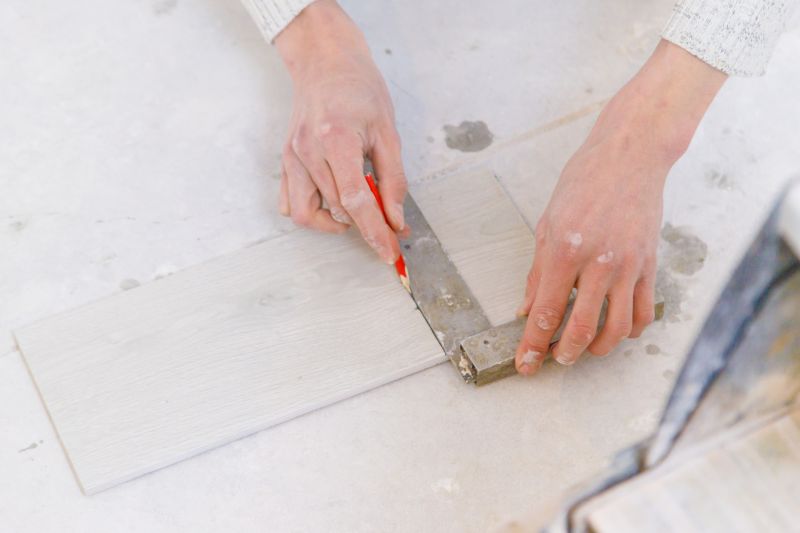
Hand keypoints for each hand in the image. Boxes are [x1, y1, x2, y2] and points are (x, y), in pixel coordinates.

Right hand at [275, 0, 406, 263]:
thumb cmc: (359, 89)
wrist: (325, 62)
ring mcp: (292, 157)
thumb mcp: (387, 132)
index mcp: (336, 141)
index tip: (390, 254)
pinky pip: (289, 202)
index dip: (375, 233)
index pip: (356, 202)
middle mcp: (308, 152)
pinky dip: (312, 211)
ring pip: (305, 213)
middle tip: (389, 226)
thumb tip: (395, 220)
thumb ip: (393, 180)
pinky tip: (333, 203)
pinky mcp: (285, 160)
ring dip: (334, 222)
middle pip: (336, 210)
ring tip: (357, 212)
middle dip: (365, 226)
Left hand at [515, 40, 726, 374]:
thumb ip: (537, 272)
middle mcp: (599, 263)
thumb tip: (528, 310)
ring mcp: (629, 267)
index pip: (546, 313)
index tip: (526, 365)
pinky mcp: (650, 266)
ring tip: (582, 350)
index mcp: (565, 252)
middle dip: (564, 354)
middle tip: (554, 360)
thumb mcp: (547, 224)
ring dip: (597, 349)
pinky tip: (615, 331)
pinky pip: (644, 312)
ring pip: (617, 329)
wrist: (629, 157)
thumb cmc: (583, 183)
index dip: (533, 345)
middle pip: (581, 329)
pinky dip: (630, 331)